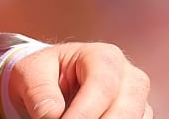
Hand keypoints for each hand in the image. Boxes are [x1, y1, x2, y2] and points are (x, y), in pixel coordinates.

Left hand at [6, 42, 151, 118]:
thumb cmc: (44, 73)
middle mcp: (129, 76)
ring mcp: (137, 100)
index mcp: (104, 56)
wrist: (54, 81)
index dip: (83, 114)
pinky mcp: (138, 118)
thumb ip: (39, 92)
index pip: (102, 87)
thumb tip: (53, 115)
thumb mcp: (31, 73)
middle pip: (127, 108)